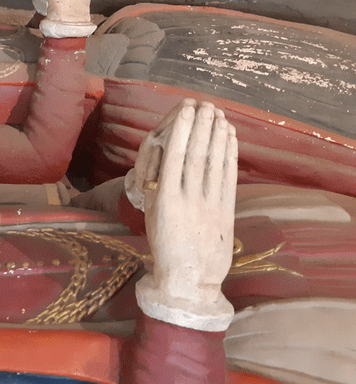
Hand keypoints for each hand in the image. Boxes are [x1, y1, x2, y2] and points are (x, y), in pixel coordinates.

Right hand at [138, 100, 237, 328]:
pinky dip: (230, 155)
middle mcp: (187, 199)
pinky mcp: (226, 212)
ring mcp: (209, 205)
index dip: (183, 131)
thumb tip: (166, 156)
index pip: (174, 157)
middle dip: (202, 127)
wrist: (188, 278)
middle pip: (196, 155)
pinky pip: (228, 178)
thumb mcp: (153, 214)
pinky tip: (229, 139)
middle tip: (205, 105)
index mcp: (164, 199)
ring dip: (217, 136)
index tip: (185, 111)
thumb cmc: (165, 244)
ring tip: (218, 114)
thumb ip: (159, 187)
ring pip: (213, 164)